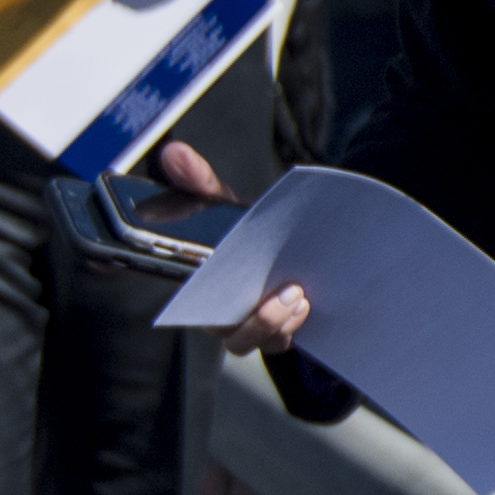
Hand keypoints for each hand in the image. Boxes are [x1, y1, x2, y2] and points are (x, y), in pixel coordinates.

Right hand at [153, 148, 309, 354]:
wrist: (292, 249)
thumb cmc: (249, 233)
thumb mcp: (225, 206)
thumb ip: (199, 182)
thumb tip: (175, 152)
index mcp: (206, 289)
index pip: (193, 303)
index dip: (196, 303)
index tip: (220, 287)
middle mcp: (228, 318)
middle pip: (233, 335)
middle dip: (256, 321)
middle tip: (284, 292)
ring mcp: (261, 330)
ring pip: (264, 341)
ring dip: (281, 324)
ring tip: (301, 296)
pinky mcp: (289, 333)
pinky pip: (292, 340)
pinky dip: (303, 327)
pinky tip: (319, 305)